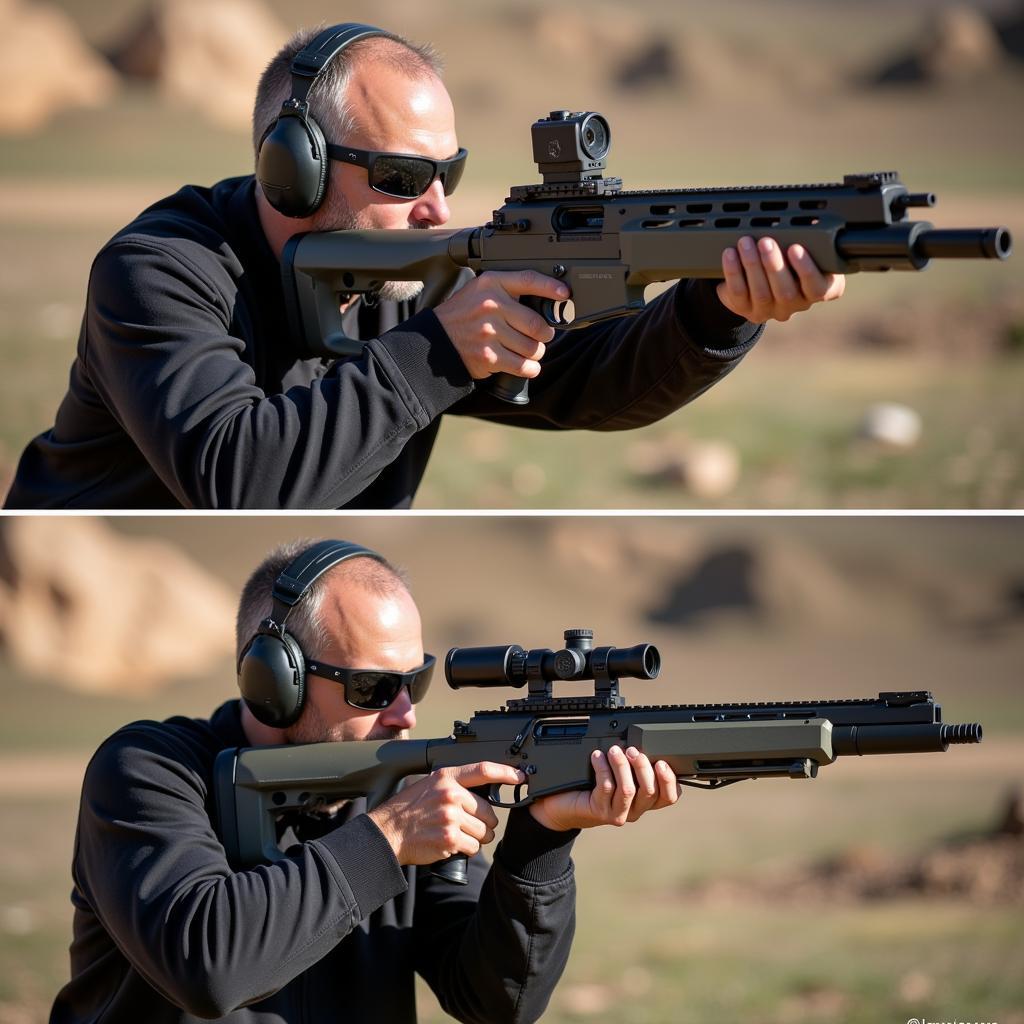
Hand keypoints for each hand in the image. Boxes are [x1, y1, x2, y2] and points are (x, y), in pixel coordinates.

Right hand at [367, 761, 523, 865]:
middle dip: (484, 823)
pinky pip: (474, 847)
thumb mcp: (430, 785)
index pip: (483, 770)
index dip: (505, 773)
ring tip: (456, 834)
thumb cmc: (408, 810)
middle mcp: (451, 795)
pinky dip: (466, 849)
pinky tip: (451, 844)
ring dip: (476, 838)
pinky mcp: (450, 839)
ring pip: (484, 832)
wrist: (387, 832)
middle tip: (467, 825)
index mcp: (447, 778)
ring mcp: (451, 817)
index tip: (520, 776)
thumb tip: (484, 791)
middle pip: (489, 811)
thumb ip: (455, 785)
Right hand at [433, 270, 568, 379]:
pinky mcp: (488, 355)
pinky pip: (522, 365)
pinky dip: (530, 368)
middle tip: (542, 335)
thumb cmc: (463, 316)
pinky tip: (528, 366)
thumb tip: (543, 302)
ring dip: (537, 353)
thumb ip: (507, 292)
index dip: (550, 287)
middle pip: (537, 323)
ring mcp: (489, 332)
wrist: (435, 340)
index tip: (565, 294)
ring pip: (532, 347)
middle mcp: (491, 306)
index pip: (528, 280)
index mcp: (491, 284)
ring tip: (530, 351)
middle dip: (545, 333)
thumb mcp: (480, 291)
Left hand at [528, 745, 681, 831]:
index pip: (669, 797)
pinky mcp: (599, 811)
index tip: (662, 761)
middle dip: (643, 767)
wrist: (563, 805)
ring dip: (622, 766)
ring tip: (613, 750)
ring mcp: (617, 813)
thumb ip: (632, 764)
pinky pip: (606, 787)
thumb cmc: (591, 785)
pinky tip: (596, 756)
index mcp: (644, 800)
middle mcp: (634, 810)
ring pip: (629, 790)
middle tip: (633, 750)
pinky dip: (603, 768)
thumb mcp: (617, 773)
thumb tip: (638, 744)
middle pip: (650, 792)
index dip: (670, 781)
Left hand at [716, 236, 845, 322]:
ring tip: (745, 242)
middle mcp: (795, 304)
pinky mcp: (746, 309)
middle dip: (774, 264)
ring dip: (752, 265)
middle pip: (786, 292)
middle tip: (766, 241)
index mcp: (817, 290)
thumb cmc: (791, 256)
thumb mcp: (807, 248)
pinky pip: (738, 293)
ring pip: (761, 293)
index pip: (818, 289)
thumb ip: (810, 239)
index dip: (807, 270)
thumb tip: (808, 216)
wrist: (763, 275)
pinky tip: (730, 254)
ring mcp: (770, 310)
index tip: (796, 248)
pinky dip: (733, 272)